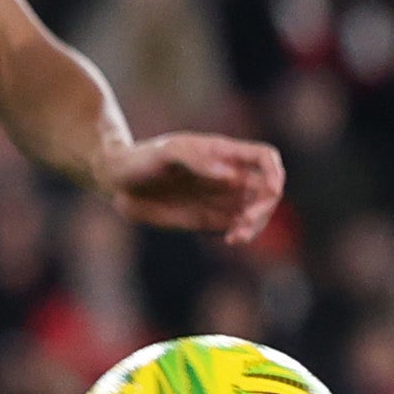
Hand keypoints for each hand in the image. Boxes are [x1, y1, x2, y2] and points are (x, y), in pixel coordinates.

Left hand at [95, 132, 283, 241]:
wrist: (118, 183)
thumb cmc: (141, 160)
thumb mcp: (165, 153)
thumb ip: (197, 160)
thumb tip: (232, 176)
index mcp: (223, 153)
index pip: (265, 159)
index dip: (275, 174)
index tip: (270, 192)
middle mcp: (228, 175)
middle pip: (268, 189)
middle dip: (265, 207)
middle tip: (245, 222)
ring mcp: (221, 198)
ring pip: (257, 212)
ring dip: (256, 226)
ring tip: (236, 236)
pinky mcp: (211, 219)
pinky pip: (239, 227)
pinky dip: (243, 235)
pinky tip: (230, 239)